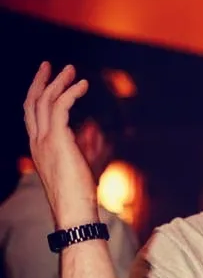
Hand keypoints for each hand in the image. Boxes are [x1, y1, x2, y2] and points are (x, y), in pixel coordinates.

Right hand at [23, 62, 98, 225]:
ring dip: (58, 82)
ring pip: (44, 100)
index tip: (50, 82)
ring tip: (71, 70)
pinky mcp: (57, 139)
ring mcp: (44, 140)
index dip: (38, 96)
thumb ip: (90, 146)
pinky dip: (71, 92)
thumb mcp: (86, 166)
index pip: (32, 116)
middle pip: (31, 103)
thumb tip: (96, 130)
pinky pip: (60, 106)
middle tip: (50, 65)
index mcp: (39, 149)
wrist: (74, 212)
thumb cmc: (81, 196)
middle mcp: (37, 142)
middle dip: (40, 82)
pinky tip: (83, 85)